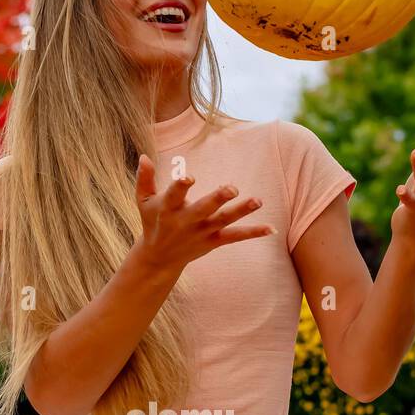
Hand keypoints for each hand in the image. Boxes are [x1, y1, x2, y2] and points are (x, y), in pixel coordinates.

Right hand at [133, 154, 275, 274]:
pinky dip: (252, 233)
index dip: (181, 186)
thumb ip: (144, 179)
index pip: (174, 195)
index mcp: (168, 209)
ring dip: (241, 211)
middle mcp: (186, 221)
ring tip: (258, 201)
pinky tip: (271, 228)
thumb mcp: (143, 201)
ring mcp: (201, 232)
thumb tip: (144, 156)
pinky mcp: (213, 241)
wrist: (159, 258)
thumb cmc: (152, 222)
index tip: (189, 176)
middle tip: (232, 188)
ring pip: (223, 221)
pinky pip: (235, 237)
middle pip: (203, 209)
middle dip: (217, 199)